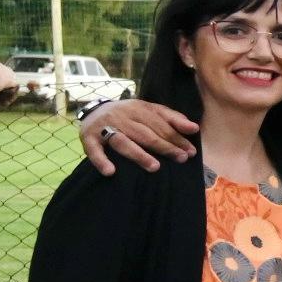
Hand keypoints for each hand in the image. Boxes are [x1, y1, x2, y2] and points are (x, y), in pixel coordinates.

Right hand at [78, 98, 197, 173]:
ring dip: (138, 155)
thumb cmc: (129, 114)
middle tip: (180, 158)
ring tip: (155, 167)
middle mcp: (121, 117)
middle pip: (145, 134)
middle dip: (164, 147)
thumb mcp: (150, 110)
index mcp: (138, 109)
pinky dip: (101, 160)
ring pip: (123, 142)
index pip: (160, 125)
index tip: (191, 151)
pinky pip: (93, 150)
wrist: (93, 109)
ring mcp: (104, 127)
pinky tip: (110, 172)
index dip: (176, 138)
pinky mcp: (87, 138)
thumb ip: (172, 117)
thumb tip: (194, 128)